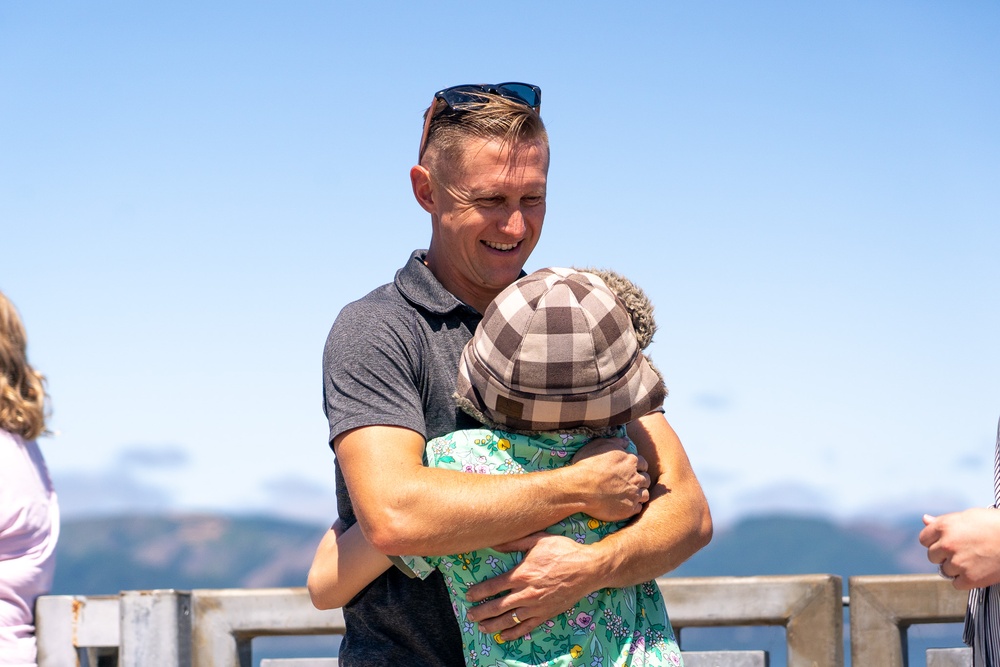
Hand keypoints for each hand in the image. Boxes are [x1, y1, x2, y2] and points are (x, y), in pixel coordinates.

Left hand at [464, 532, 601, 640]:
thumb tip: (494, 542)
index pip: (493, 586)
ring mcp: (536, 606)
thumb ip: (514, 543)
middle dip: (480, 612)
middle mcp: (526, 593)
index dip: (478, 592)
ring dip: (493, 625)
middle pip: (497, 607)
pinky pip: (526, 627)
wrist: (588, 569)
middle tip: (470, 615)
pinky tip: (503, 636)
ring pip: (509, 620)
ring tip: (481, 627)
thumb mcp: (538, 540)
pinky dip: (513, 633)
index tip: (468, 595)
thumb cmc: (563, 551)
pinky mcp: (546, 614)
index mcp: (522, 574)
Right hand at [570, 437, 649, 521]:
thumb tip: (626, 440)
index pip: (643, 464)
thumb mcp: (600, 445)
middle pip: (646, 479)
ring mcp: (634, 495)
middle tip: (631, 483)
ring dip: (640, 494)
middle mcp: (636, 478)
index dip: (638, 467)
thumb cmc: (588, 465)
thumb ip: (616, 441)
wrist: (580, 488)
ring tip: (630, 495)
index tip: (632, 470)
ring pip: (645, 494)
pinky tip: (625, 505)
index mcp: (631, 461)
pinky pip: (638, 508)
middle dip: (640, 480)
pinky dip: (634, 506)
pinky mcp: (629, 509)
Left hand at [920, 509, 999, 589]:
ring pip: (944, 570)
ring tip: (974, 559)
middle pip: (932, 556)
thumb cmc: (994, 525)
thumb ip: (943, 521)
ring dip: (955, 568)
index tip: (946, 543)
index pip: (924, 539)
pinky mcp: (970, 578)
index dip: (935, 541)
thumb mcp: (967, 516)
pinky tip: (977, 570)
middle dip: (944, 555)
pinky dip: (965, 580)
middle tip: (963, 551)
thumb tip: (925, 519)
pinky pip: (956, 584)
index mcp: (944, 526)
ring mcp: (957, 562)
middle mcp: (947, 544)